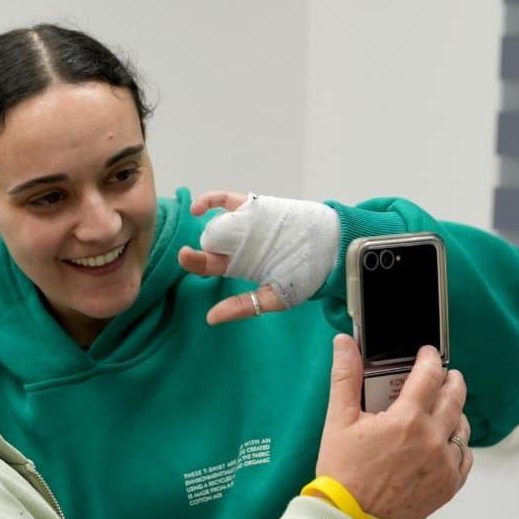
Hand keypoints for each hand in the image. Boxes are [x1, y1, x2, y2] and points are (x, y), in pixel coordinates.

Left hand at [177, 190, 341, 325]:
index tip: (186, 259)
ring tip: (197, 228)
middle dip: (195, 250)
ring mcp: (245, 224)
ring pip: (216, 222)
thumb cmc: (306, 275)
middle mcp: (238, 244)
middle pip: (209, 244)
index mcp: (240, 265)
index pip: (210, 265)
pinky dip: (210, 200)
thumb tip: (211, 318)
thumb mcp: (275, 298)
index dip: (195, 263)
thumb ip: (244, 307)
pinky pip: (227, 201)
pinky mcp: (254, 207)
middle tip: (186, 254)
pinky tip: (198, 208)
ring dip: (203, 225)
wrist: (333, 248)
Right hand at [314, 336, 471, 518]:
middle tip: (444, 375)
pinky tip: (445, 443)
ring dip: (455, 412)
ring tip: (443, 409)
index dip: (430, 359)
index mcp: (407, 419)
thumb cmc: (343, 475)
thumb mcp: (338, 422)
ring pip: (462, 426)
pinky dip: (458, 445)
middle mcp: (432, 439)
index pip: (429, 375)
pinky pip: (465, 457)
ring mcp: (444, 464)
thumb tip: (345, 344)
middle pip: (455, 396)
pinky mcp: (449, 485)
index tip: (427, 354)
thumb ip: (345, 378)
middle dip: (450, 380)